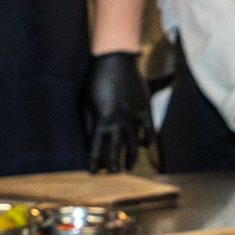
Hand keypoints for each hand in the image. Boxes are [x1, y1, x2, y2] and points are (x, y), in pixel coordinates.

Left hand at [83, 51, 151, 172]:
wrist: (115, 60)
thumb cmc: (96, 80)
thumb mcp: (86, 102)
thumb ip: (90, 123)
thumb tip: (92, 141)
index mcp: (102, 121)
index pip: (97, 148)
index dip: (95, 162)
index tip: (94, 172)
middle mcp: (119, 122)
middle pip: (116, 150)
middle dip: (114, 164)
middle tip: (113, 174)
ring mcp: (134, 116)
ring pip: (134, 143)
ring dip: (131, 157)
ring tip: (129, 167)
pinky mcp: (145, 108)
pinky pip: (149, 129)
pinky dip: (146, 139)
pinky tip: (143, 146)